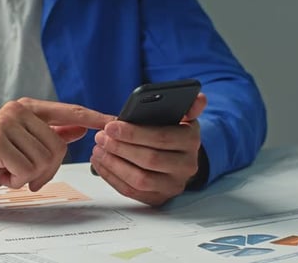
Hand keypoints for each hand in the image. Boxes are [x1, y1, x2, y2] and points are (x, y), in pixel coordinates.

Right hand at [0, 97, 114, 201]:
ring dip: (29, 176)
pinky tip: (0, 174)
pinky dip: (16, 181)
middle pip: (58, 146)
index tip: (114, 120)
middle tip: (25, 173)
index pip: (68, 111)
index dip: (93, 117)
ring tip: (9, 171)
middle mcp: (17, 111)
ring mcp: (4, 123)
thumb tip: (80, 128)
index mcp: (27, 108)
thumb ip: (52, 134)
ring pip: (43, 159)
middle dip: (46, 169)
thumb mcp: (24, 145)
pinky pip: (26, 170)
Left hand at [90, 93, 206, 205]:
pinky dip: (112, 177)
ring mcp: (173, 185)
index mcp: (191, 140)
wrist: (176, 157)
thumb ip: (186, 106)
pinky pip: (131, 191)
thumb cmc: (171, 132)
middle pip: (149, 159)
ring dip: (114, 164)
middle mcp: (187, 166)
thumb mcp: (180, 116)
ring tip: (98, 149)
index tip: (111, 126)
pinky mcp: (159, 198)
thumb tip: (199, 98)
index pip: (161, 137)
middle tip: (100, 137)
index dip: (133, 133)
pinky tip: (101, 163)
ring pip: (140, 179)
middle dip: (120, 147)